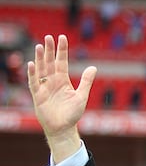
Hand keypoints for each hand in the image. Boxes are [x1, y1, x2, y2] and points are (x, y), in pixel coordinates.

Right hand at [27, 34, 96, 161]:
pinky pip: (33, 82)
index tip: (62, 37)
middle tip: (48, 37)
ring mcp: (44, 87)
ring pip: (41, 69)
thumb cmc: (73, 114)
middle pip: (50, 62)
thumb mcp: (81, 96)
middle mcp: (52, 81)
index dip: (62, 50)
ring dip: (40, 58)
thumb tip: (93, 67)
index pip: (62, 62)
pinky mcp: (37, 95)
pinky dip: (32, 74)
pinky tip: (32, 64)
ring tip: (40, 46)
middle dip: (49, 50)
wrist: (63, 128)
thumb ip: (86, 82)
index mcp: (63, 81)